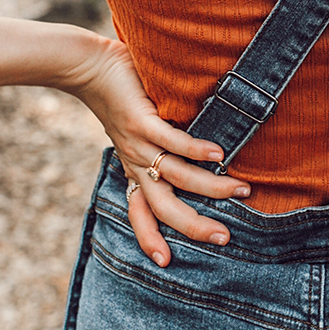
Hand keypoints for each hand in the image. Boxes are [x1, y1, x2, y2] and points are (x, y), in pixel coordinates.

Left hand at [67, 37, 249, 266]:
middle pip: (163, 207)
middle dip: (193, 226)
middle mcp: (135, 161)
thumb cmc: (117, 95)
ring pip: (177, 177)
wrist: (87, 67)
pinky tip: (219, 155)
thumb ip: (158, 142)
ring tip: (241, 191)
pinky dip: (196, 151)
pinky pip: (172, 142)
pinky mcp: (142, 120)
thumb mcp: (134, 129)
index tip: (164, 262)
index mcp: (133, 166)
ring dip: (211, 187)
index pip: (139, 211)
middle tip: (223, 238)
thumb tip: (194, 149)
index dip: (149, 237)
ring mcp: (138, 143)